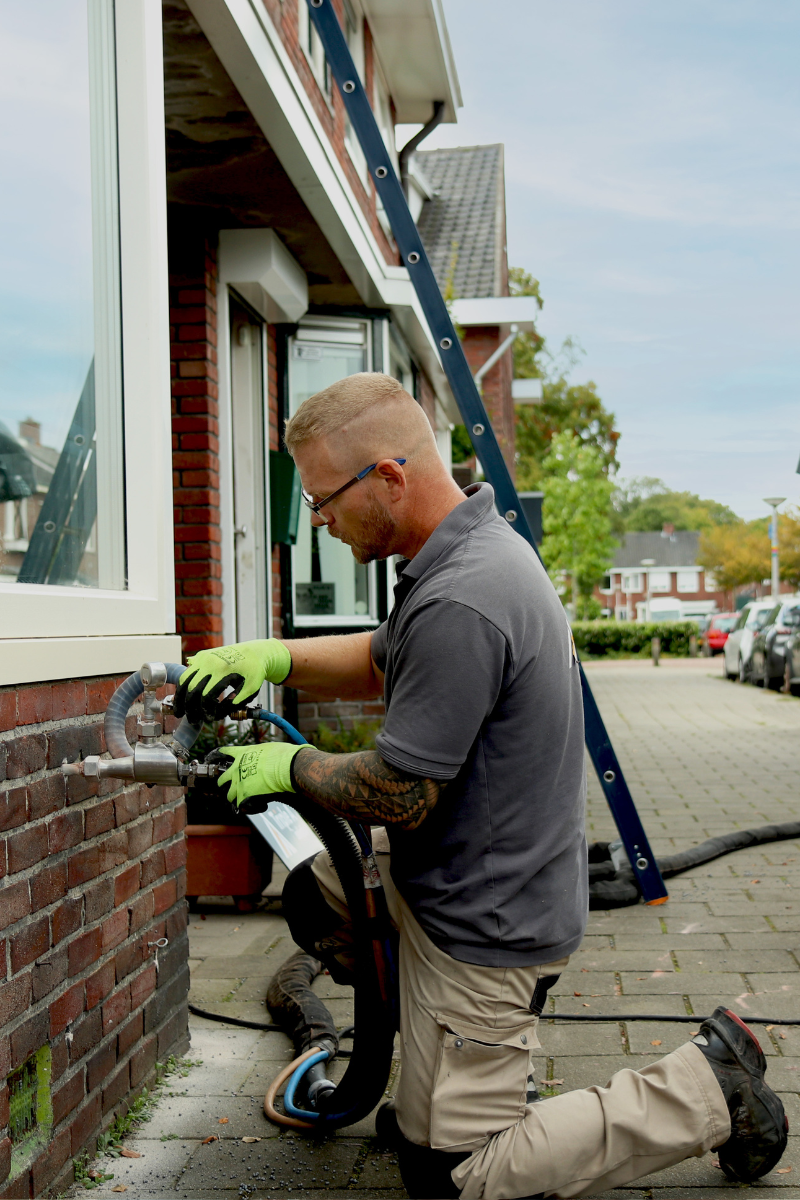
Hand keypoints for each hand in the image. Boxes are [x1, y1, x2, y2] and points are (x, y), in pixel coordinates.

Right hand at [174, 640, 291, 723]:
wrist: (255, 651)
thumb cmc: (254, 671)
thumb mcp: (253, 687)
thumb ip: (239, 701)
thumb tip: (222, 713)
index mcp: (223, 669)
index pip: (207, 695)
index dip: (206, 710)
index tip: (209, 719)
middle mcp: (210, 662)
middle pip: (192, 689)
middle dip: (190, 707)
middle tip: (192, 720)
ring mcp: (203, 658)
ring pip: (184, 680)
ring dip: (180, 697)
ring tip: (178, 711)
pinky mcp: (201, 656)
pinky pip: (187, 673)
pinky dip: (182, 687)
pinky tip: (182, 698)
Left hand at [216, 742, 304, 811]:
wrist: (286, 767)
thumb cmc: (282, 755)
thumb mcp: (268, 749)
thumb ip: (260, 754)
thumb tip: (264, 758)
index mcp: (242, 754)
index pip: (225, 752)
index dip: (218, 755)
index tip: (214, 756)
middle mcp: (236, 769)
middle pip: (222, 779)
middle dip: (224, 783)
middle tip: (231, 786)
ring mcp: (238, 783)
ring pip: (229, 795)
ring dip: (236, 798)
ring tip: (244, 800)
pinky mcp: (244, 796)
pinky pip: (241, 807)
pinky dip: (251, 808)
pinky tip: (262, 805)